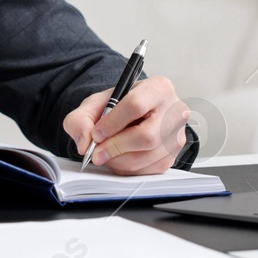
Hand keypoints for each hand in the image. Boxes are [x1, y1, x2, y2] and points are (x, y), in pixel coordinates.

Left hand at [62, 74, 187, 174]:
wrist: (133, 115)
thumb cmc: (119, 106)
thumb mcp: (95, 103)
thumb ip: (81, 119)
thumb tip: (85, 144)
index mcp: (158, 88)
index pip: (136, 105)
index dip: (112, 123)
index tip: (96, 134)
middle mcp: (174, 111)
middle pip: (146, 136)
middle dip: (115, 147)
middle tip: (96, 152)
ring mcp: (177, 136)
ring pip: (147, 157)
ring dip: (119, 161)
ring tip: (106, 154)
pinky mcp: (173, 157)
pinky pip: (149, 170)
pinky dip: (128, 169)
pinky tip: (119, 158)